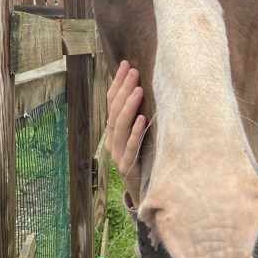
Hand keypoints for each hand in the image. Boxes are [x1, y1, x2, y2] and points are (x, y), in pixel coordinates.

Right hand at [105, 60, 146, 209]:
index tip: (126, 64)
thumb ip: (139, 115)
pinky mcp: (128, 168)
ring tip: (138, 89)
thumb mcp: (140, 136)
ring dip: (129, 106)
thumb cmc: (146, 160)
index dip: (117, 83)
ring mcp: (118, 155)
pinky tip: (142, 119)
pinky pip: (130, 148)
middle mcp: (112, 142)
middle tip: (134, 71)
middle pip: (114, 111)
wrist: (145, 193)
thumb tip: (146, 85)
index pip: (111, 102)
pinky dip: (136, 133)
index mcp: (113, 132)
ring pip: (120, 127)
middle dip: (124, 89)